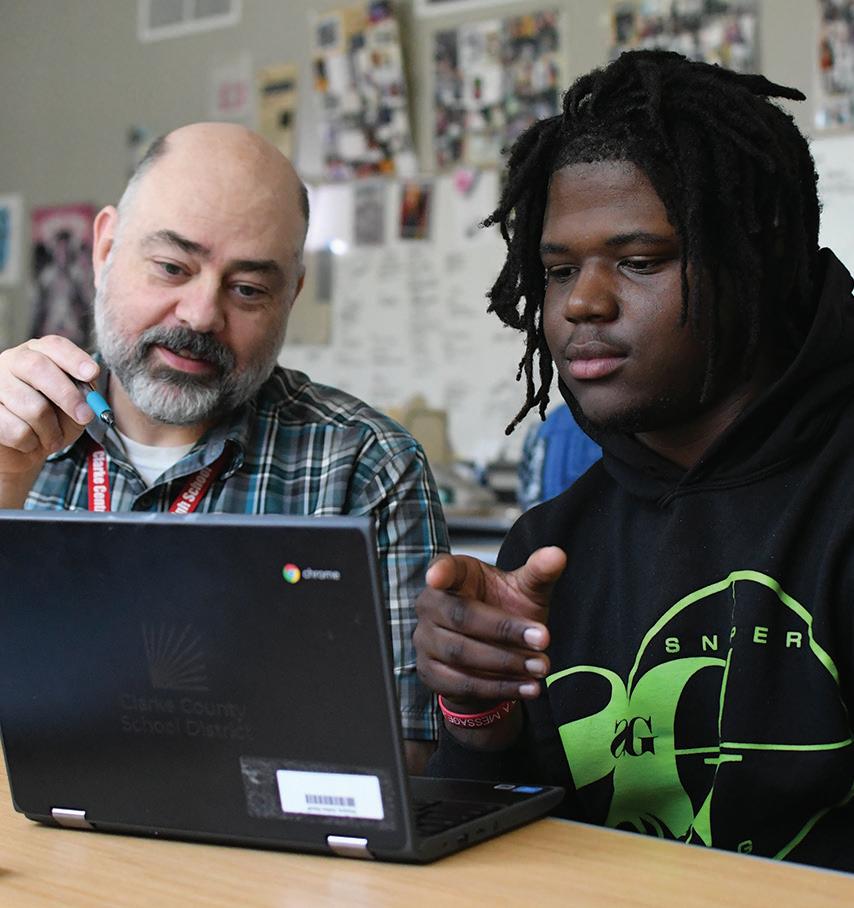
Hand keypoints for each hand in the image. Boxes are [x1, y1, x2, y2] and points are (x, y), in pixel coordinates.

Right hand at [0, 336, 98, 480]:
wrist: (24, 448)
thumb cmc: (53, 421)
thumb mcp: (75, 406)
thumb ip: (84, 396)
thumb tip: (90, 396)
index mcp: (39, 353)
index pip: (54, 345)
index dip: (74, 359)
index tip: (91, 374)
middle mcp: (12, 361)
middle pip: (38, 367)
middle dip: (67, 394)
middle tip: (85, 416)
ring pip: (31, 405)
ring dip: (51, 430)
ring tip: (52, 437)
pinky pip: (15, 429)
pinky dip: (31, 442)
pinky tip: (30, 442)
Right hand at [414, 546, 565, 707]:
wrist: (493, 653)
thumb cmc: (505, 609)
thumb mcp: (525, 589)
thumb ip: (539, 572)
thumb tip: (557, 555)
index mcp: (453, 576)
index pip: (443, 569)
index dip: (439, 571)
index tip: (436, 576)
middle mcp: (431, 605)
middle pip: (461, 616)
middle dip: (504, 630)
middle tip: (543, 639)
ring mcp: (426, 640)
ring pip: (461, 654)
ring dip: (505, 663)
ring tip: (540, 666)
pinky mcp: (431, 673)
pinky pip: (463, 684)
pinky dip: (498, 687)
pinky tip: (526, 686)